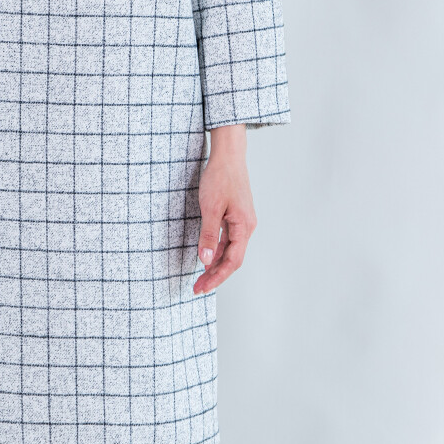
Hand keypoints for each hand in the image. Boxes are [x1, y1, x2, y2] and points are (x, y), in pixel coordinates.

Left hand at [192, 124, 256, 294]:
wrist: (228, 155)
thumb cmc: (220, 178)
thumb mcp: (210, 207)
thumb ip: (208, 235)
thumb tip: (205, 260)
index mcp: (244, 227)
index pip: (232, 261)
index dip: (216, 277)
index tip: (202, 287)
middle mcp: (246, 227)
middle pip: (232, 260)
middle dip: (214, 275)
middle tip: (197, 288)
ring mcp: (241, 222)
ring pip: (229, 251)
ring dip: (214, 264)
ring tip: (200, 277)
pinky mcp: (235, 216)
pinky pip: (227, 240)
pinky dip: (216, 250)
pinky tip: (206, 257)